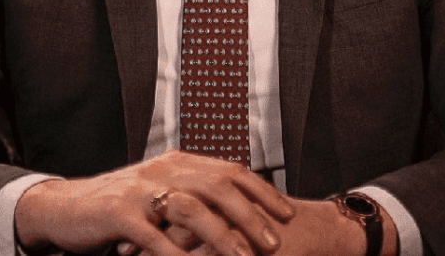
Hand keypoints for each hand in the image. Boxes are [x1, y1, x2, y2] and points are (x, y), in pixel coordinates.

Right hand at [14, 150, 294, 255]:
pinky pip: (154, 236)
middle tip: (274, 242)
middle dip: (250, 215)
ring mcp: (141, 190)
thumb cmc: (120, 206)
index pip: (229, 170)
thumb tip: (237, 212)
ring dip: (221, 236)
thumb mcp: (159, 193)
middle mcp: (163, 169)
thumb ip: (193, 196)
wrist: (66, 206)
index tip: (287, 213)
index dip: (261, 190)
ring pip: (191, 209)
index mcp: (177, 162)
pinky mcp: (119, 214)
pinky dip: (176, 255)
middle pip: (217, 186)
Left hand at [137, 196, 396, 255]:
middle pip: (172, 217)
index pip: (173, 203)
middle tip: (122, 250)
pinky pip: (212, 254)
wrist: (321, 233)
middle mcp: (223, 205)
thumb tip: (180, 231)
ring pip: (187, 238)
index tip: (125, 234)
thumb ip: (216, 221)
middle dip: (146, 236)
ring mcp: (233, 224)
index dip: (148, 219)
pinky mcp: (245, 244)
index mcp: (219, 195)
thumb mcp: (244, 220)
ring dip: (162, 252)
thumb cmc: (281, 230)